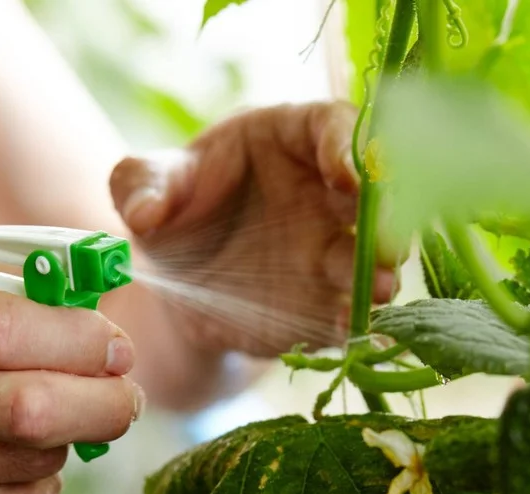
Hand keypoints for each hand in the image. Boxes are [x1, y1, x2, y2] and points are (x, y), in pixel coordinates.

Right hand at [0, 257, 142, 493]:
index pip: (7, 330)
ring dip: (69, 446)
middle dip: (106, 405)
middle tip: (124, 400)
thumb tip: (101, 330)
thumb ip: (3, 299)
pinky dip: (42, 491)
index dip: (83, 343)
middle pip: (32, 410)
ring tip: (55, 427)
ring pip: (35, 464)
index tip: (116, 351)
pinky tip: (23, 468)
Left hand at [109, 101, 394, 358]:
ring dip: (381, 272)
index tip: (345, 174)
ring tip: (382, 290)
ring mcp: (332, 248)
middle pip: (372, 192)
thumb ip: (140, 185)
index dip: (347, 146)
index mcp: (289, 139)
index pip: (332, 127)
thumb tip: (144, 212)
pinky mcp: (326, 300)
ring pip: (371, 255)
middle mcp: (325, 191)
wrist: (179, 282)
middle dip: (386, 215)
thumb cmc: (172, 209)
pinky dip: (353, 321)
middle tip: (388, 239)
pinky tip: (353, 330)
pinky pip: (347, 309)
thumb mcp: (144, 186)